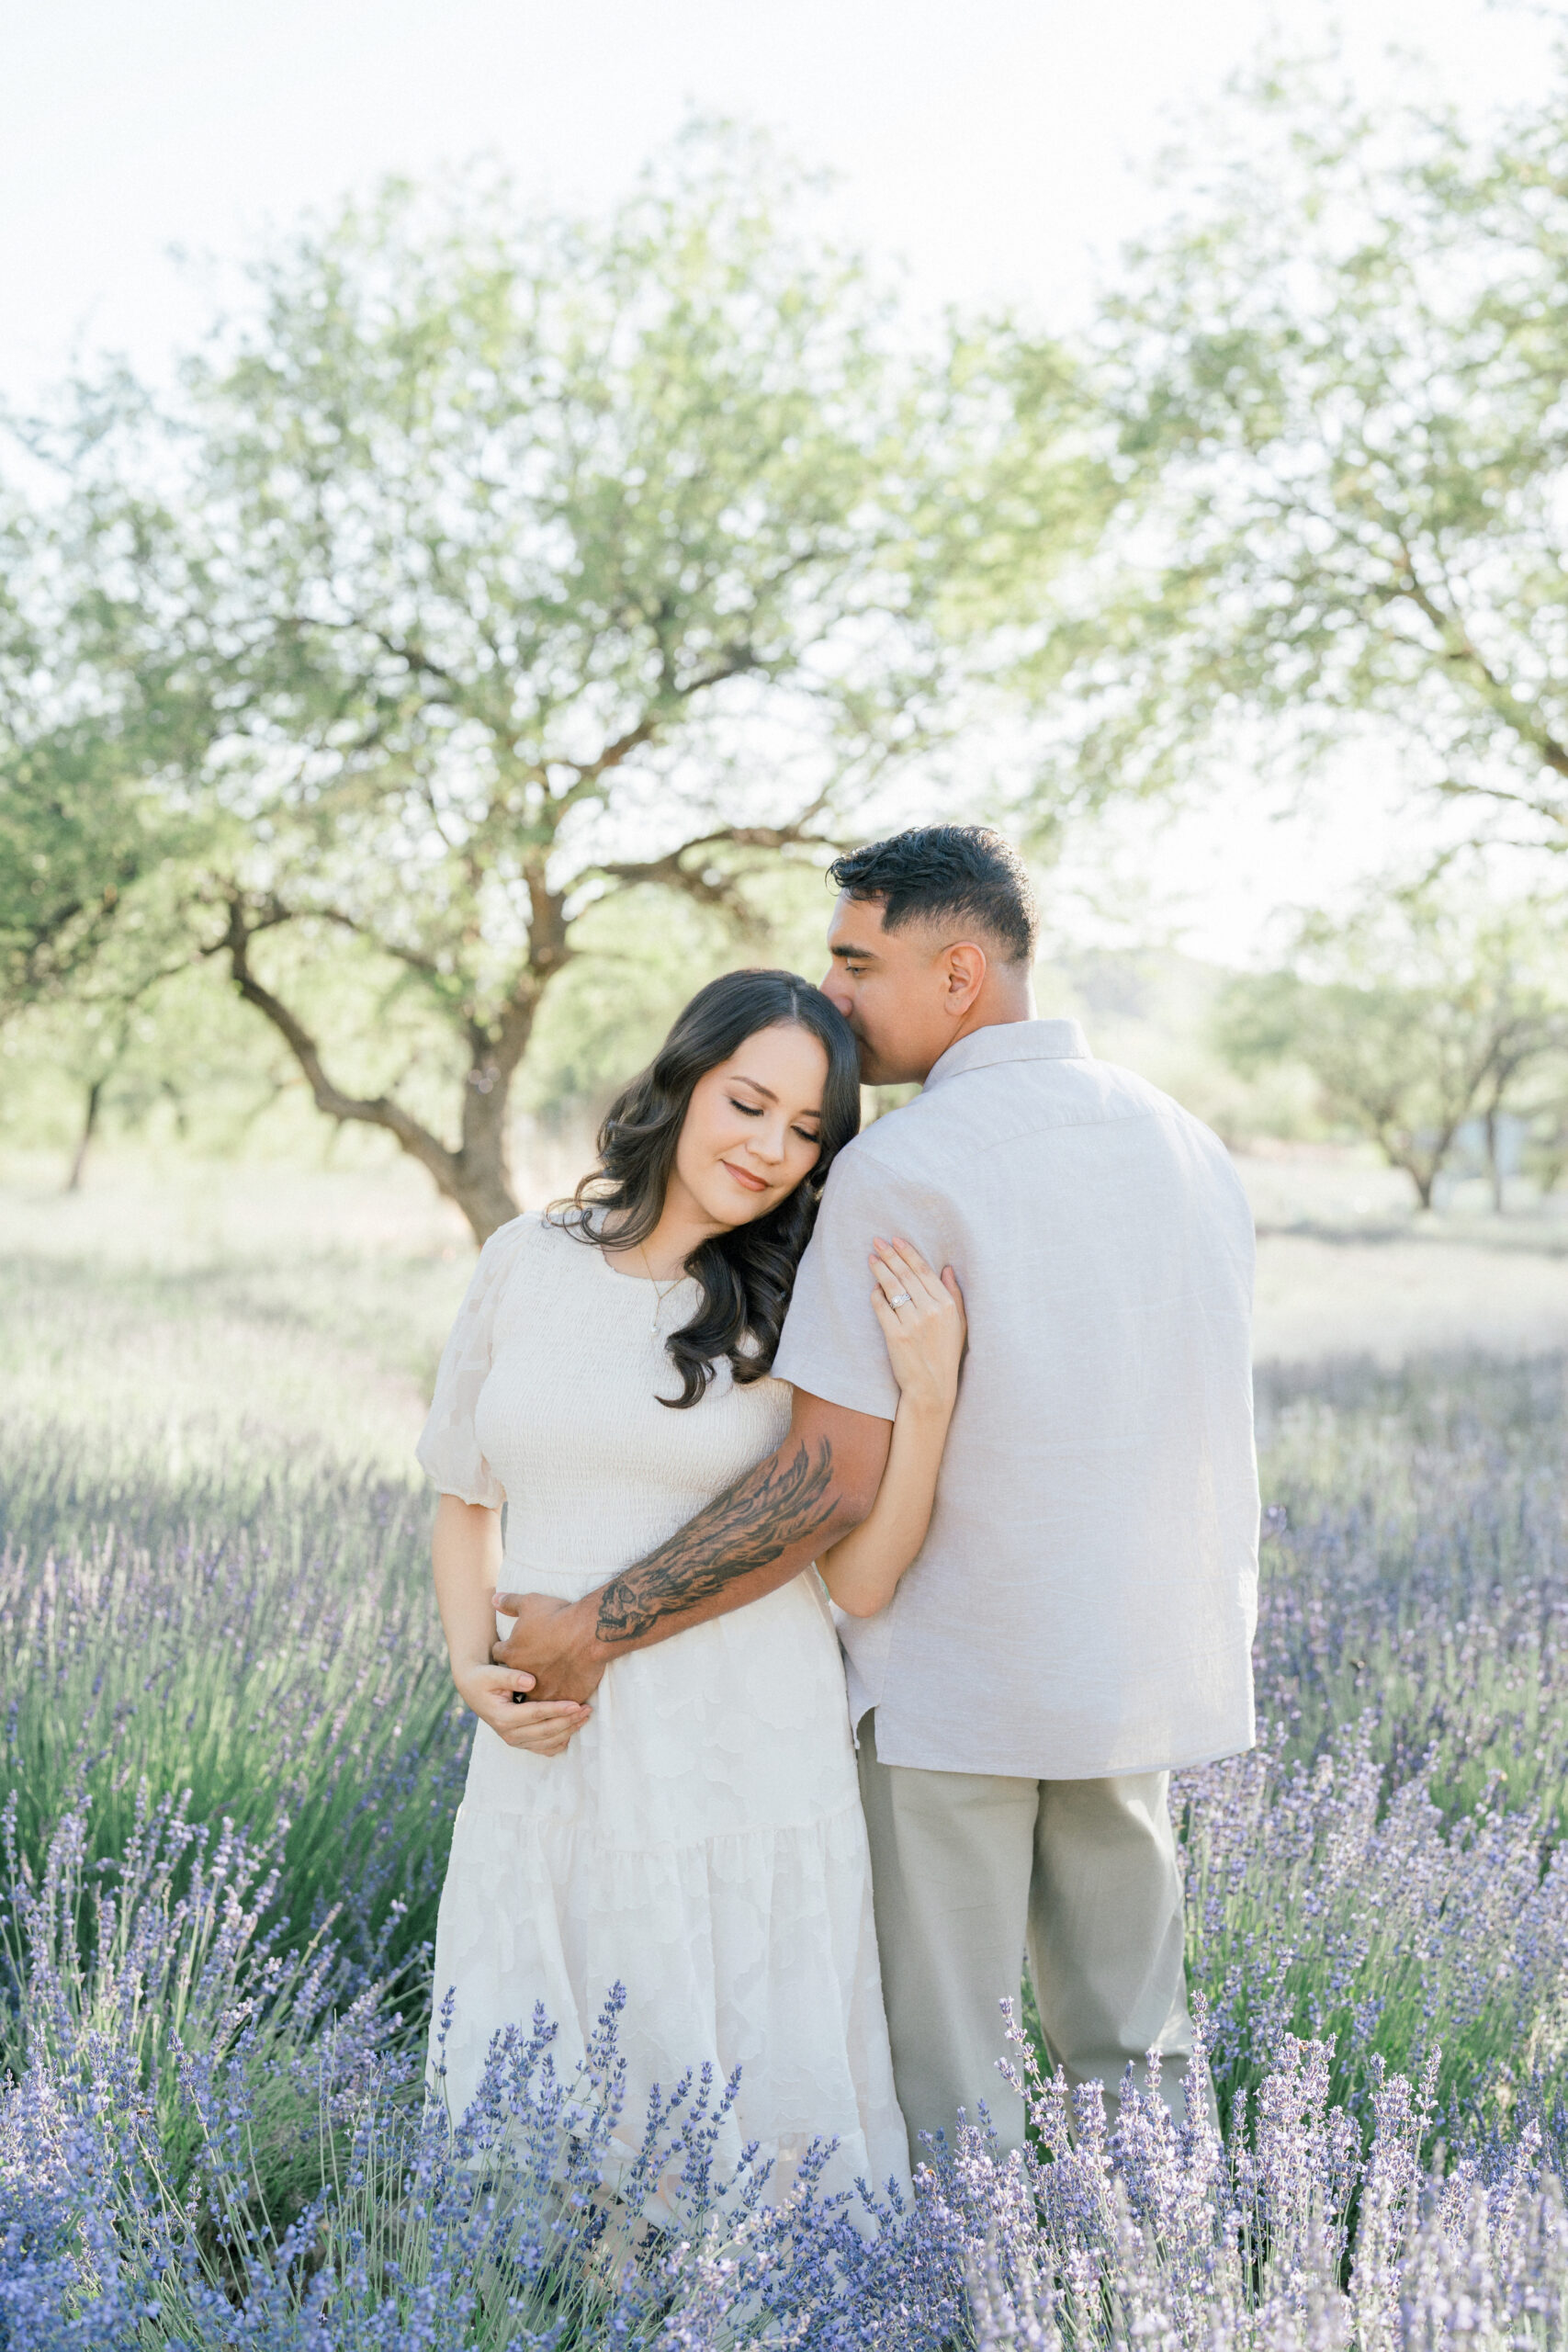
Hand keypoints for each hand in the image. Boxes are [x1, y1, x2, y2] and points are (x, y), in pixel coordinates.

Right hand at [452, 1660, 590, 1753]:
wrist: (474, 1689)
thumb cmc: (484, 1679)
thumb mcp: (492, 1674)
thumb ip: (511, 1677)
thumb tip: (531, 1681)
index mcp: (502, 1717)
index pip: (535, 1715)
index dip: (557, 1710)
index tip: (576, 1703)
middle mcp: (509, 1734)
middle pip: (545, 1731)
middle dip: (569, 1721)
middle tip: (587, 1708)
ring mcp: (515, 1741)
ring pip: (548, 1742)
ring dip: (569, 1731)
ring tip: (585, 1716)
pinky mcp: (521, 1742)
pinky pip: (544, 1749)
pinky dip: (560, 1742)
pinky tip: (572, 1730)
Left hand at [491, 1591, 608, 1702]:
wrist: (589, 1633)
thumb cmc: (558, 1617)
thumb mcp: (530, 1603)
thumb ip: (509, 1603)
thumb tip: (493, 1599)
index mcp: (512, 1653)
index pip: (498, 1655)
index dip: (506, 1650)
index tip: (515, 1648)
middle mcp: (523, 1676)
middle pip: (513, 1681)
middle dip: (519, 1676)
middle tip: (530, 1668)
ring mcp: (543, 1691)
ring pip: (535, 1698)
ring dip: (539, 1691)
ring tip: (548, 1685)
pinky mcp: (563, 1699)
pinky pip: (560, 1705)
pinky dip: (561, 1699)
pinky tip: (567, 1690)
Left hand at [869, 1237, 965, 1415]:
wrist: (932, 1388)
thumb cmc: (946, 1355)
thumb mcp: (960, 1324)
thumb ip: (955, 1295)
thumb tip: (946, 1268)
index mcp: (948, 1305)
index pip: (925, 1271)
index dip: (908, 1253)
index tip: (896, 1240)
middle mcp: (932, 1311)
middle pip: (907, 1275)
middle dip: (890, 1255)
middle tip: (877, 1241)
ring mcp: (913, 1323)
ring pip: (893, 1288)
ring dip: (880, 1270)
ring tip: (871, 1258)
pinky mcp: (896, 1336)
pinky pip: (882, 1307)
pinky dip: (876, 1295)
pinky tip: (873, 1287)